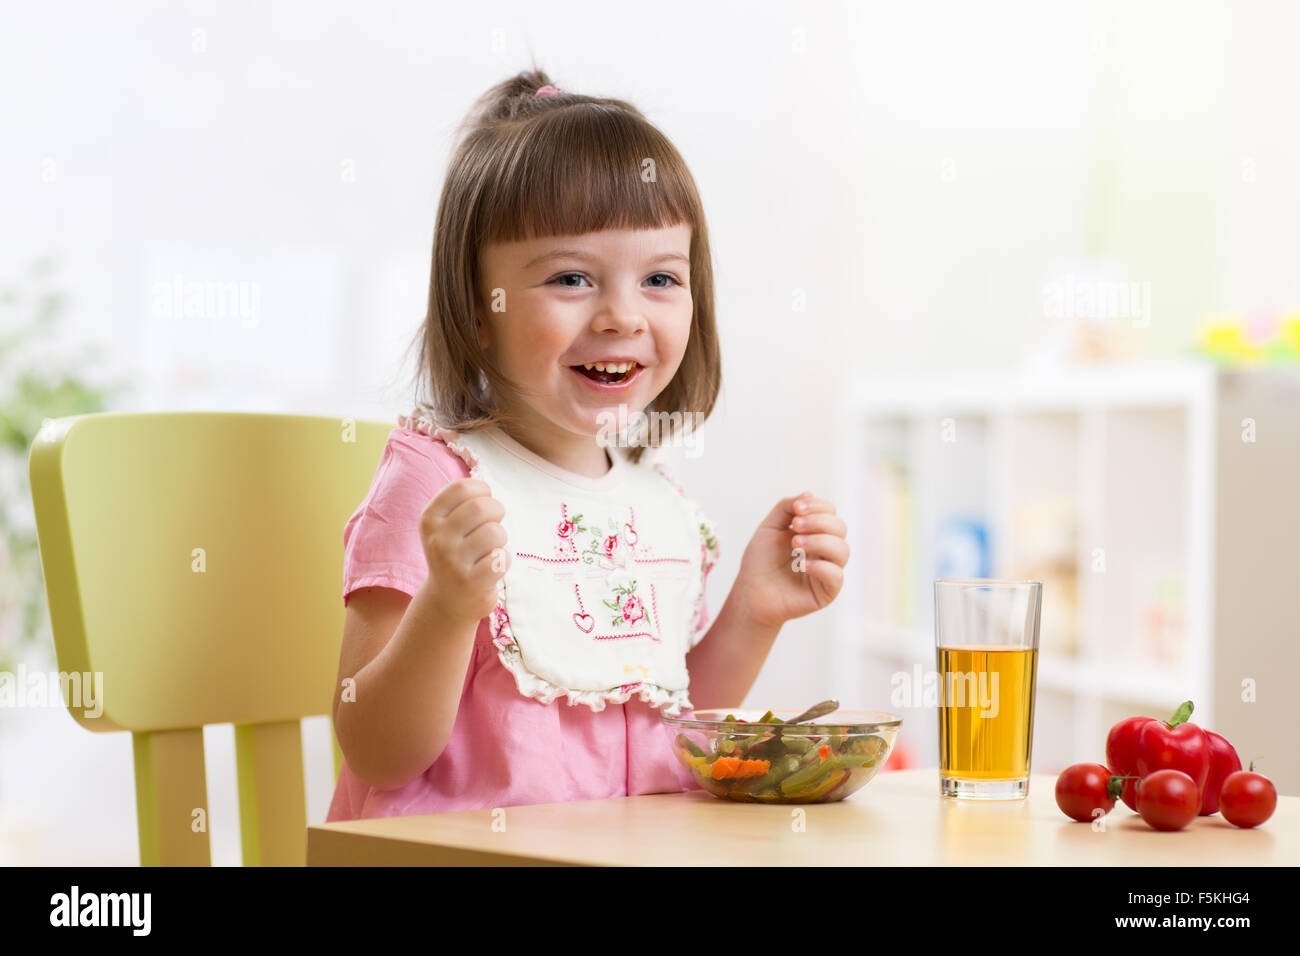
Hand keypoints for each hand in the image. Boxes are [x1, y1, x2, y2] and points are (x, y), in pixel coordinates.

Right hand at [419, 478, 509, 626]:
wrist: (448, 601)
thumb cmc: (456, 554)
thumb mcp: (446, 526)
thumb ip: (463, 503)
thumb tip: (486, 488)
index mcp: (429, 519)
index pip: (462, 487)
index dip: (483, 490)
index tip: (485, 501)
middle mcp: (437, 539)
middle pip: (481, 507)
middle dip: (497, 511)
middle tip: (494, 524)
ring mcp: (452, 562)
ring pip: (495, 532)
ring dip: (501, 538)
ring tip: (491, 548)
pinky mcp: (470, 582)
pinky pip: (502, 558)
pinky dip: (504, 559)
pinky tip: (491, 567)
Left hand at [733, 491, 847, 629]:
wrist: (750, 592)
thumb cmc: (759, 562)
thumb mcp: (769, 527)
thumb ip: (786, 508)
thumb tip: (810, 493)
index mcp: (815, 533)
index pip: (830, 513)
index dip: (818, 506)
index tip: (797, 508)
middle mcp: (825, 550)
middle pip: (840, 528)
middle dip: (818, 522)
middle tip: (795, 526)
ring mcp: (828, 571)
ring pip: (842, 550)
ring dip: (819, 541)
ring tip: (795, 543)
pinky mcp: (826, 591)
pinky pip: (836, 576)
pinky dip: (821, 566)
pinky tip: (801, 565)